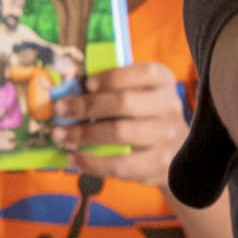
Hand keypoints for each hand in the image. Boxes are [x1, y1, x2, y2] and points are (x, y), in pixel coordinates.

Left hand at [49, 60, 188, 188]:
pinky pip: (121, 164)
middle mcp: (169, 106)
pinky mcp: (159, 164)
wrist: (176, 154)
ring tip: (60, 136)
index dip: (113, 77)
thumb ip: (112, 89)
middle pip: (125, 103)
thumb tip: (69, 90)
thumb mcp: (139, 95)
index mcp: (163, 82)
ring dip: (84, 135)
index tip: (86, 84)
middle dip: (87, 106)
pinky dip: (92, 162)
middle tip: (61, 109)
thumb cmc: (145, 116)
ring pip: (120, 133)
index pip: (144, 73)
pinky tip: (74, 157)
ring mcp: (166, 137)